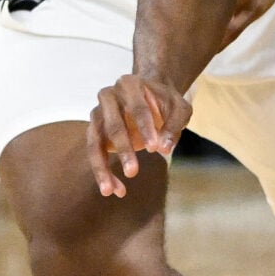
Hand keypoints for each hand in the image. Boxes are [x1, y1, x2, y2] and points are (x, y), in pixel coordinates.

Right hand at [87, 72, 192, 196]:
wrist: (150, 96)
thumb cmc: (165, 102)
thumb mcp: (180, 108)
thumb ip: (175, 125)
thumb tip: (165, 149)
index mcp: (129, 84)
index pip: (137, 108)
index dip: (145, 128)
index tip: (154, 149)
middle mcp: (108, 97)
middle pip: (113, 126)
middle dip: (123, 150)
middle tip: (133, 172)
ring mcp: (97, 114)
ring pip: (94, 143)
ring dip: (102, 168)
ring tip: (110, 191)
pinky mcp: (94, 132)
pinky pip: (95, 154)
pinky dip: (103, 173)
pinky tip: (115, 190)